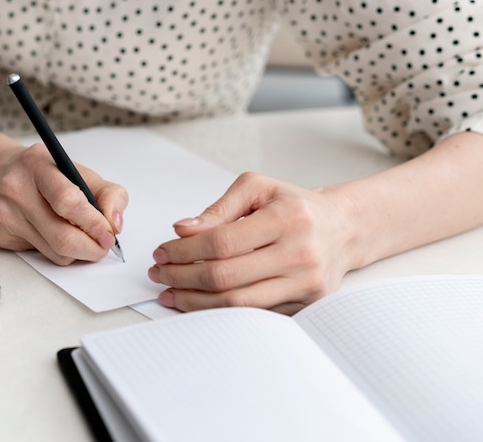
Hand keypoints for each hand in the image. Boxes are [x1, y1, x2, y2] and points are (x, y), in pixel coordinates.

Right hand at [0, 127, 127, 264]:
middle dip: (92, 248)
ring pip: (54, 253)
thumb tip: (115, 223)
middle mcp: (15, 190)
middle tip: (104, 245)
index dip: (94, 223)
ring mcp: (4, 215)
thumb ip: (107, 193)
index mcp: (37, 165)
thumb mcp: (76, 169)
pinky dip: (57, 250)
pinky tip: (53, 231)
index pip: (68, 201)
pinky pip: (41, 255)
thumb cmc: (40, 171)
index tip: (110, 233)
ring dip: (78, 252)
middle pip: (62, 236)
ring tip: (83, 237)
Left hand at [148, 172, 356, 313]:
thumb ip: (219, 208)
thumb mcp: (258, 188)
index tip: (163, 252)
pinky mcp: (305, 303)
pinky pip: (254, 314)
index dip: (184, 251)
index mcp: (287, 218)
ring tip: (170, 293)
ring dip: (195, 301)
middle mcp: (300, 253)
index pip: (222, 242)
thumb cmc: (295, 205)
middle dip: (182, 277)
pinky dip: (220, 311)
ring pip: (238, 303)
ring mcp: (306, 284)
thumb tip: (183, 230)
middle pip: (226, 276)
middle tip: (159, 274)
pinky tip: (199, 303)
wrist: (342, 227)